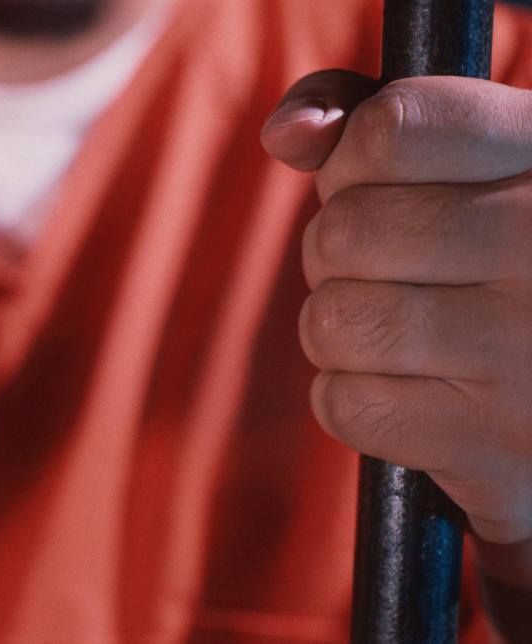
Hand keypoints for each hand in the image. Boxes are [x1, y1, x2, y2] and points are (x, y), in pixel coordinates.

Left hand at [262, 71, 531, 610]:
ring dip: (342, 329)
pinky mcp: (495, 445)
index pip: (392, 128)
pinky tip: (415, 391)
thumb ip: (380, 127)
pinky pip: (343, 404)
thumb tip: (285, 132)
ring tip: (399, 331)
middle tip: (388, 269)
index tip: (377, 182)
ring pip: (332, 322)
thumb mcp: (477, 168)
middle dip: (337, 252)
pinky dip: (355, 399)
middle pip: (344, 232)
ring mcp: (526, 350)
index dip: (351, 160)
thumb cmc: (509, 268)